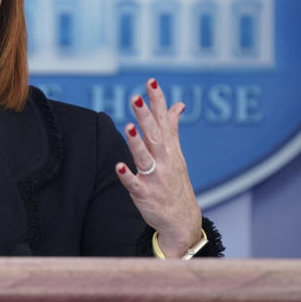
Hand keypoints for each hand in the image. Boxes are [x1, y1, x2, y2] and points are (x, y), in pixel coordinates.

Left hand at [115, 78, 201, 257]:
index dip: (157, 101)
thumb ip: (172, 127)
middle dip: (146, 117)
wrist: (182, 220)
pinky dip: (127, 176)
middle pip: (154, 135)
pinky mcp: (145, 195)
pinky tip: (118, 166)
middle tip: (136, 98)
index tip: (151, 81)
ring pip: (145, 158)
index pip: (163, 120)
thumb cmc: (175, 181)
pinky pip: (135, 184)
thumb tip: (177, 104)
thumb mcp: (176, 153)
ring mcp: (155, 178)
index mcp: (170, 149)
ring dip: (137, 143)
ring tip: (128, 127)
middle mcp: (164, 160)